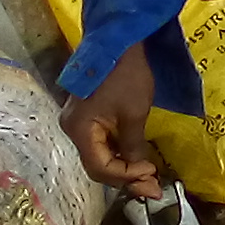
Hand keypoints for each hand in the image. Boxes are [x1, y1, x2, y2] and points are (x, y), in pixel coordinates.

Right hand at [61, 45, 161, 199]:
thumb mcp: (134, 113)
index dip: (126, 176)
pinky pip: (100, 142)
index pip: (100, 168)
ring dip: (123, 166)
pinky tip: (136, 157)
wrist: (116, 39)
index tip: (151, 175)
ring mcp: (77, 122)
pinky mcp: (86, 116)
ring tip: (148, 175)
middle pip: (97, 165)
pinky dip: (118, 151)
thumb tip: (142, 175)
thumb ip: (134, 146)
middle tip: (153, 185)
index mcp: (79, 129)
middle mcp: (71, 129)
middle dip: (125, 177)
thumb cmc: (125, 75)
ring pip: (99, 155)